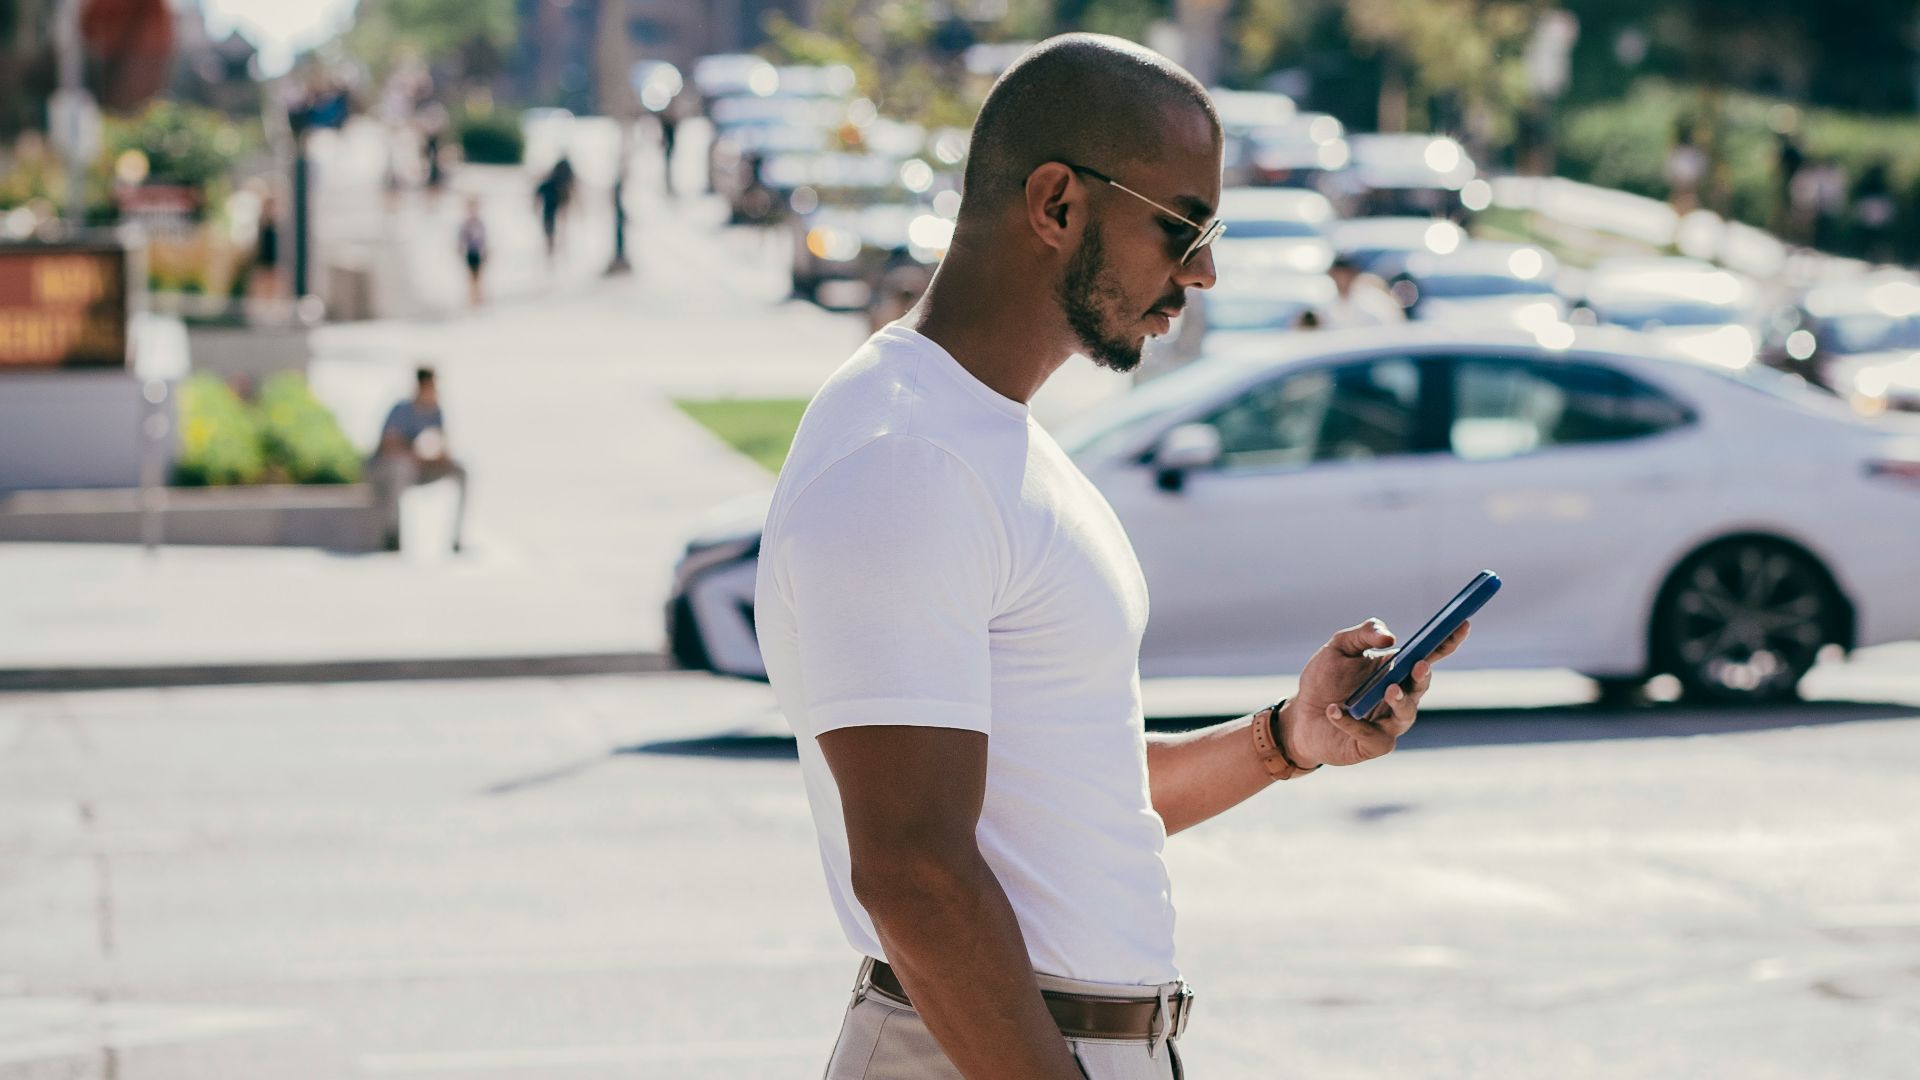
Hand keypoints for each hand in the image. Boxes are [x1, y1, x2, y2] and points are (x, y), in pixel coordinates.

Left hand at [1280, 618, 1469, 768]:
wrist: (1301, 716)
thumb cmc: (1324, 680)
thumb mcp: (1339, 648)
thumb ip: (1363, 634)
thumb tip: (1390, 637)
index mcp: (1397, 669)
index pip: (1429, 654)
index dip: (1447, 641)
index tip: (1461, 624)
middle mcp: (1399, 696)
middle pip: (1420, 686)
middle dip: (1423, 676)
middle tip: (1419, 664)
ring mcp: (1389, 723)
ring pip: (1405, 715)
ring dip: (1400, 701)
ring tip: (1388, 689)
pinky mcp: (1373, 745)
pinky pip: (1370, 735)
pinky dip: (1352, 722)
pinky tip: (1335, 711)